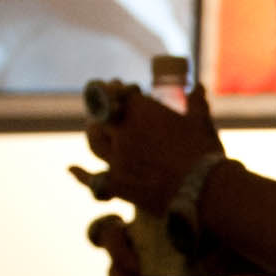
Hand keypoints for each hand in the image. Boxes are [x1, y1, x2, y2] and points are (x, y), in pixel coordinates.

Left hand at [81, 72, 222, 210]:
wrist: (203, 190)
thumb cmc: (205, 152)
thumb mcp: (201, 123)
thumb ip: (196, 104)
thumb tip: (198, 88)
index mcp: (141, 109)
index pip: (120, 92)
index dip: (118, 88)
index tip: (119, 85)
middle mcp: (123, 131)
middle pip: (102, 115)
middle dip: (103, 108)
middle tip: (107, 108)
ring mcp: (117, 158)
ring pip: (95, 142)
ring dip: (93, 133)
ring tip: (94, 129)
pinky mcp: (117, 184)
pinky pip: (92, 178)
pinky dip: (80, 174)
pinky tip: (70, 169)